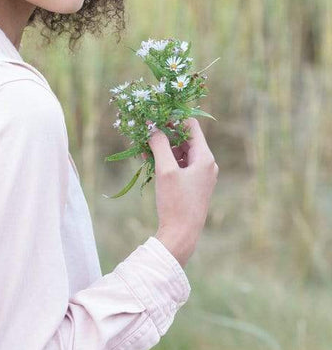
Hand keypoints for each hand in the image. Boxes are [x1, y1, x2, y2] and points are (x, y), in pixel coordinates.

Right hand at [144, 117, 218, 266]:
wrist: (182, 234)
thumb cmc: (176, 202)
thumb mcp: (165, 170)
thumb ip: (159, 145)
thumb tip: (152, 126)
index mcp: (205, 157)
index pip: (192, 126)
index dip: (174, 118)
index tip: (155, 115)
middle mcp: (206, 164)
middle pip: (185, 139)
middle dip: (165, 133)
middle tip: (145, 130)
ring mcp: (200, 176)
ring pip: (180, 153)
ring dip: (163, 148)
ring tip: (143, 146)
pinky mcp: (192, 186)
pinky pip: (179, 166)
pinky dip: (165, 161)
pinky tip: (148, 160)